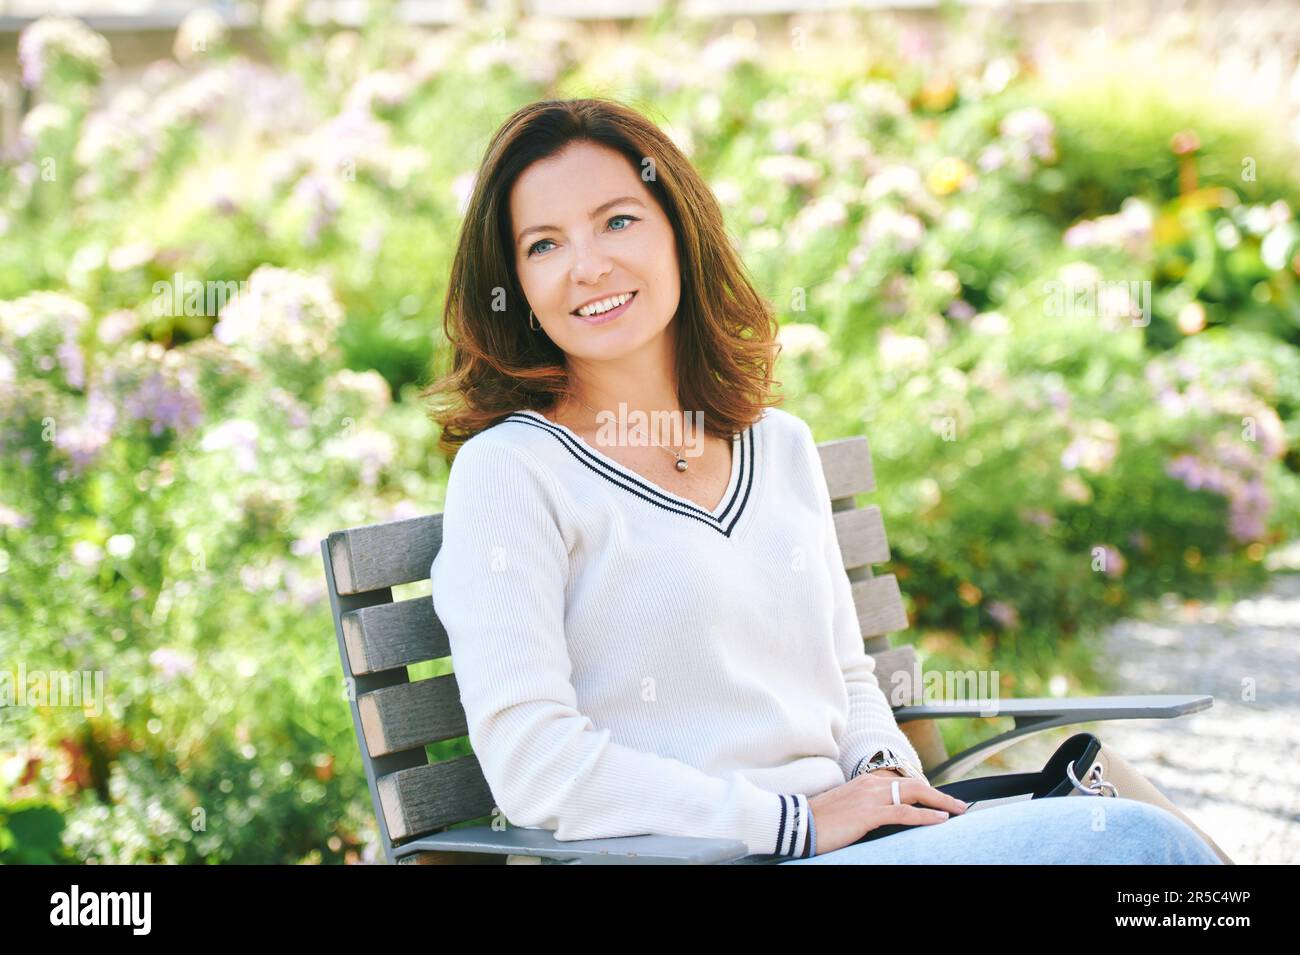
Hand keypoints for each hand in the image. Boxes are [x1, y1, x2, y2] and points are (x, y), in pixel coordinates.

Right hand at [808, 773, 968, 854]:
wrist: (796, 823)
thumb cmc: (820, 820)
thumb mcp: (848, 808)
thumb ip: (867, 807)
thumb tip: (885, 817)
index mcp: (866, 781)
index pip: (904, 782)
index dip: (926, 791)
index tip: (941, 801)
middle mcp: (871, 784)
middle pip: (915, 784)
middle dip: (941, 795)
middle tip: (960, 805)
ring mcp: (870, 797)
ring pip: (915, 793)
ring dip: (941, 802)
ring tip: (958, 811)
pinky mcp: (868, 813)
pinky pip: (904, 812)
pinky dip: (925, 815)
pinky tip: (940, 820)